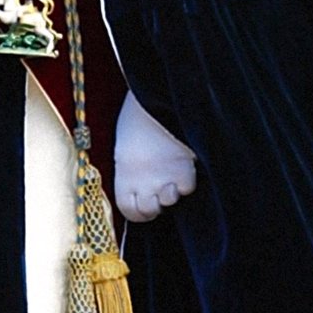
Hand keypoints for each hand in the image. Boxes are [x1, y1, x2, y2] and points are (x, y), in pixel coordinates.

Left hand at [114, 90, 196, 222]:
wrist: (152, 101)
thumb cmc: (136, 121)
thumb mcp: (124, 149)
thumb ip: (130, 171)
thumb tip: (138, 187)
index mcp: (124, 177)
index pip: (130, 212)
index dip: (138, 212)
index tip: (144, 204)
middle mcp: (142, 183)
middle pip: (151, 210)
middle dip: (157, 203)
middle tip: (161, 188)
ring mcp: (163, 179)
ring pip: (170, 201)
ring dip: (173, 192)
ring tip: (173, 176)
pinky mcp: (183, 170)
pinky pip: (188, 187)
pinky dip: (188, 180)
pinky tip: (184, 166)